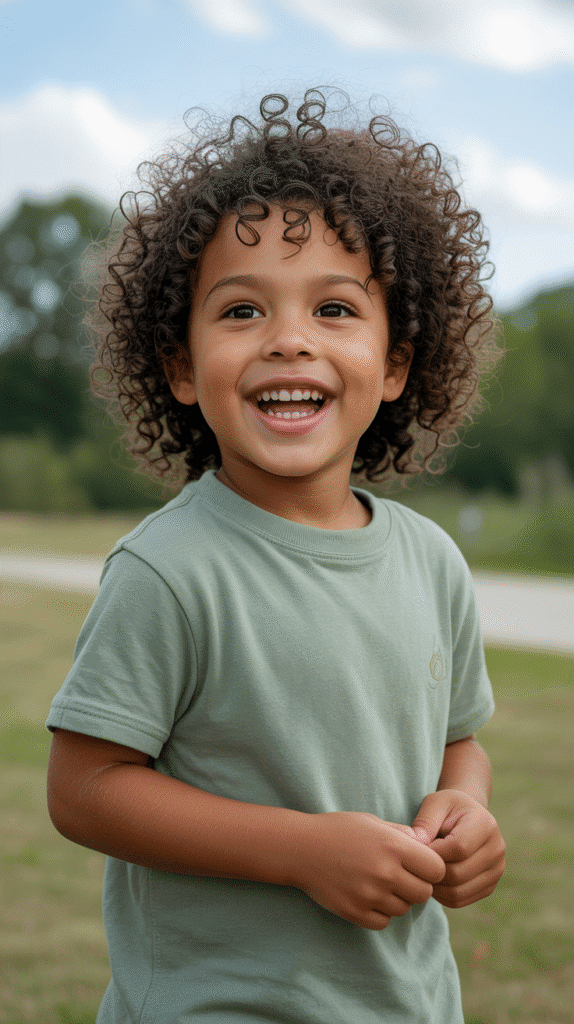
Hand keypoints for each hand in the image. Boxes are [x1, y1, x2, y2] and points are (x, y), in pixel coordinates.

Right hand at [295, 812, 445, 929]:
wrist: (300, 848)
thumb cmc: (338, 830)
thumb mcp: (373, 822)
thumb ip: (402, 835)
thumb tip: (427, 846)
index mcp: (394, 846)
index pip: (437, 869)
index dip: (431, 868)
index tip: (419, 865)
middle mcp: (385, 872)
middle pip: (424, 893)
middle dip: (417, 886)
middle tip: (401, 877)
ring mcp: (370, 895)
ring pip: (404, 909)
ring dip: (397, 899)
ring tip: (379, 883)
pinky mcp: (355, 912)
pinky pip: (384, 922)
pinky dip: (380, 913)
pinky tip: (368, 896)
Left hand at [412, 790, 505, 907]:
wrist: (467, 817)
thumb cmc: (448, 808)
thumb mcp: (435, 803)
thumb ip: (425, 821)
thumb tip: (415, 843)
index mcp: (486, 825)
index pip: (459, 848)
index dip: (433, 852)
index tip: (416, 848)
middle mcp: (497, 850)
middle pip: (457, 874)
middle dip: (431, 871)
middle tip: (416, 862)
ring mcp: (496, 871)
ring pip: (457, 892)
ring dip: (434, 886)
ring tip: (423, 870)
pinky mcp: (489, 887)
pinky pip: (460, 901)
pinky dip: (441, 895)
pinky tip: (433, 879)